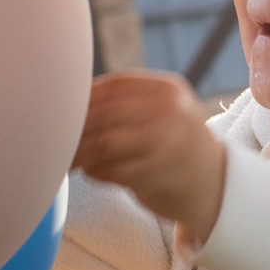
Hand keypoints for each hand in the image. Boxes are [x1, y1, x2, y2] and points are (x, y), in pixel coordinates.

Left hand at [74, 72, 228, 244]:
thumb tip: (70, 101)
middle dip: (75, 129)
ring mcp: (164, 143)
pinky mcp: (155, 175)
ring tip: (71, 159)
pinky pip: (110, 170)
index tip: (63, 110)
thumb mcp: (165, 111)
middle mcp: (168, 112)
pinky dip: (94, 172)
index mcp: (167, 90)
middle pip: (104, 114)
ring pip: (103, 144)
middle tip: (55, 139)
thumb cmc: (176, 145)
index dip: (83, 97)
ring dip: (80, 154)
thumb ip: (128, 102)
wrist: (214, 184)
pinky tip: (92, 172)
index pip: (113, 86)